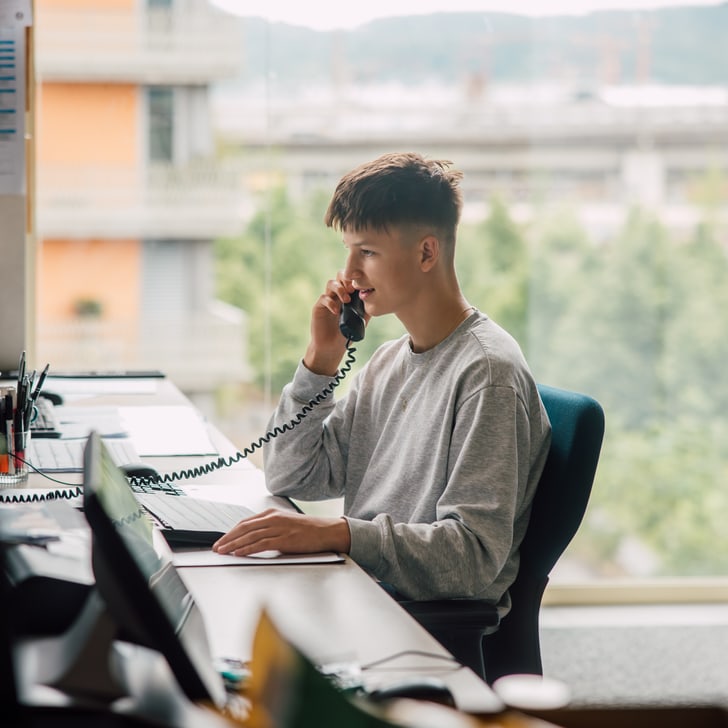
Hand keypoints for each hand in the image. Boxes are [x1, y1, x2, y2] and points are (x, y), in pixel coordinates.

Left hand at [212, 508, 350, 555]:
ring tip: (223, 551)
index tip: (221, 540)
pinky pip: (261, 544)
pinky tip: (239, 553)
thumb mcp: (284, 525)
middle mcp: (273, 518)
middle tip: (216, 547)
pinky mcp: (284, 539)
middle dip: (227, 538)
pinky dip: (247, 549)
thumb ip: (269, 529)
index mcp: (272, 513)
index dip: (231, 532)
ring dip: (233, 545)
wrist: (326, 531)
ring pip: (250, 536)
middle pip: (244, 528)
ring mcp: (278, 528)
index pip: (245, 522)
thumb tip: (252, 540)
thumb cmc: (307, 530)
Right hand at [304, 274, 359, 374]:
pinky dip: (330, 302)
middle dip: (347, 279)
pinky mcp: (319, 307)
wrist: (332, 348)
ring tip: (347, 300)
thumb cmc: (347, 334)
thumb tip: (376, 298)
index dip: (356, 278)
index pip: (351, 278)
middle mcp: (337, 295)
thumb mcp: (361, 321)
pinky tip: (336, 311)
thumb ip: (367, 309)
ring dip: (340, 289)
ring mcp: (328, 300)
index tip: (363, 286)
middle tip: (353, 290)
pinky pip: (323, 298)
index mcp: (349, 295)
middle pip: (340, 275)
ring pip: (331, 283)